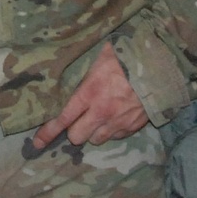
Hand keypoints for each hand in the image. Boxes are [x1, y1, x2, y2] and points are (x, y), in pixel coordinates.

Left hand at [32, 43, 148, 149]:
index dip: (48, 132)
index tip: (37, 142)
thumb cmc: (126, 55)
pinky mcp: (133, 127)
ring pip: (96, 140)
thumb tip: (65, 63)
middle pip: (76, 137)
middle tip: (77, 118)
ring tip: (99, 115)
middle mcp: (102, 112)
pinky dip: (112, 130)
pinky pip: (115, 137)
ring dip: (93, 131)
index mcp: (90, 92)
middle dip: (74, 130)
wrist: (159, 65)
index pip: (63, 118)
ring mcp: (118, 122)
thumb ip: (83, 69)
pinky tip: (116, 115)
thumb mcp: (100, 55)